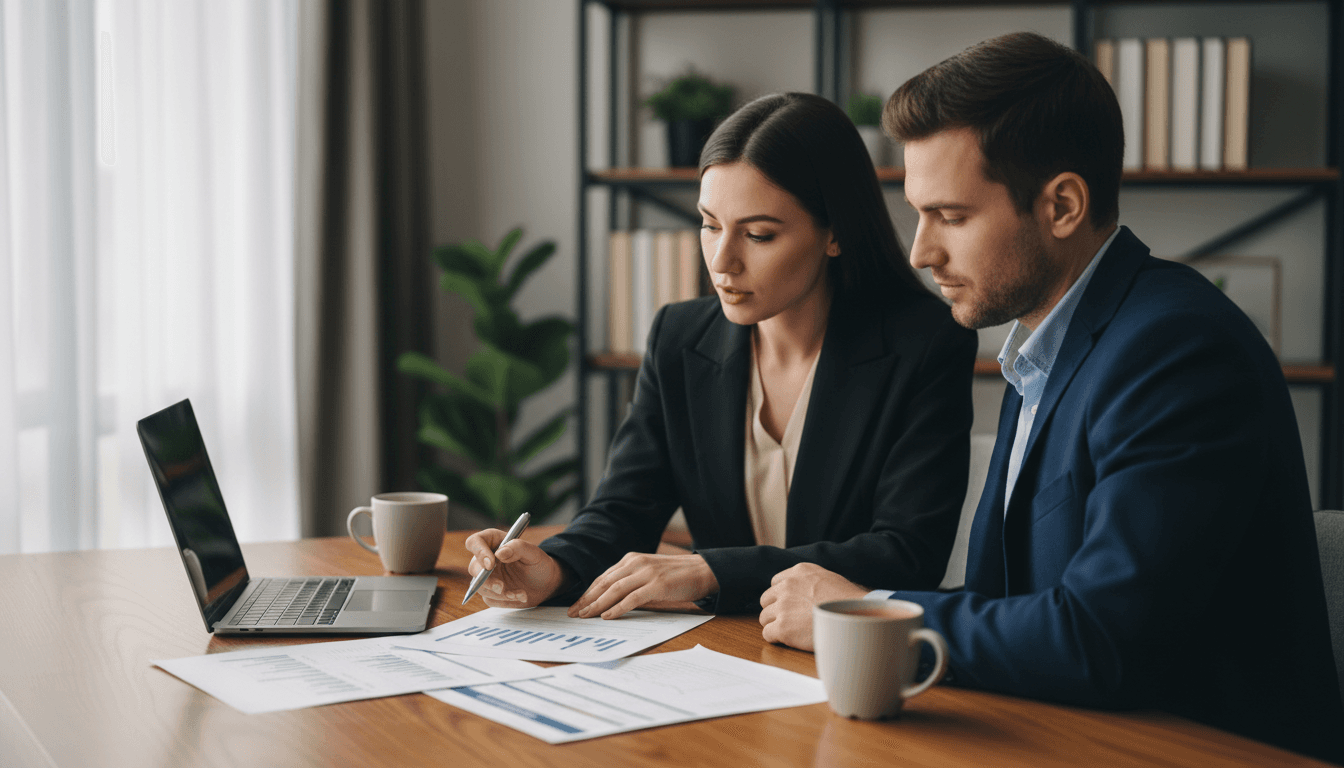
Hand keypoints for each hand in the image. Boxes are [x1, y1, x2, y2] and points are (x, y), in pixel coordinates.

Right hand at [464, 528, 568, 607]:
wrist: (545, 583)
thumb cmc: (539, 564)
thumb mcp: (534, 553)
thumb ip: (518, 547)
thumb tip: (500, 553)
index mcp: (494, 542)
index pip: (475, 542)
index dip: (479, 552)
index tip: (491, 564)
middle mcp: (486, 559)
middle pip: (474, 568)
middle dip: (486, 580)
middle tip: (501, 587)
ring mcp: (487, 577)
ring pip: (480, 587)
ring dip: (500, 593)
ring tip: (521, 592)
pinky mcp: (491, 592)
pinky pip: (490, 599)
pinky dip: (505, 600)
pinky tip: (520, 595)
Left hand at [568, 552, 718, 619]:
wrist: (703, 571)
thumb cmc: (676, 576)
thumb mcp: (649, 573)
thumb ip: (631, 581)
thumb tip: (610, 600)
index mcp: (632, 559)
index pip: (603, 577)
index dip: (588, 592)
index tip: (576, 605)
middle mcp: (636, 563)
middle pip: (604, 583)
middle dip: (587, 599)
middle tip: (573, 614)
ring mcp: (647, 573)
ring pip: (614, 590)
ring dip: (597, 604)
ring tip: (586, 616)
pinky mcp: (657, 585)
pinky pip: (632, 598)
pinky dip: (617, 608)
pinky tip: (607, 616)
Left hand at [759, 563, 867, 650]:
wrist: (854, 619)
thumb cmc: (848, 602)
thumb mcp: (828, 578)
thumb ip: (809, 581)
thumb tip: (804, 591)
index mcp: (799, 571)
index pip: (776, 582)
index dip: (782, 596)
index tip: (790, 605)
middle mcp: (787, 586)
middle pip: (766, 599)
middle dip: (775, 609)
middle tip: (789, 620)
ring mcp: (783, 607)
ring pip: (764, 617)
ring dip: (775, 624)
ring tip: (792, 631)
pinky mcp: (782, 628)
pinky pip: (767, 633)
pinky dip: (775, 638)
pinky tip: (789, 640)